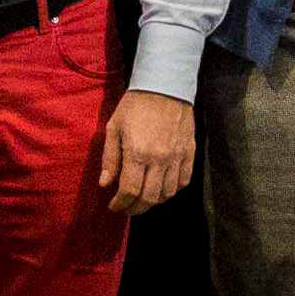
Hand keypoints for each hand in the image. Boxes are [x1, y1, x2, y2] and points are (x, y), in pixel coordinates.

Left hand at [96, 91, 195, 214]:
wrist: (165, 86)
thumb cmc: (135, 106)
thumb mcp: (114, 127)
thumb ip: (110, 158)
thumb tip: (105, 184)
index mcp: (137, 153)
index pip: (129, 191)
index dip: (120, 204)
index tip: (114, 206)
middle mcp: (159, 160)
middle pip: (149, 198)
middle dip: (136, 208)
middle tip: (127, 208)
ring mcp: (177, 157)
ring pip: (167, 193)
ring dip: (154, 201)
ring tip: (143, 199)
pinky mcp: (189, 153)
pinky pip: (183, 181)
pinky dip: (172, 190)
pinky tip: (162, 188)